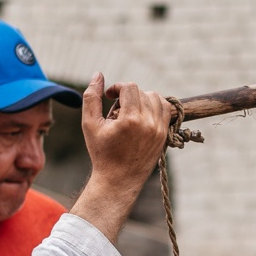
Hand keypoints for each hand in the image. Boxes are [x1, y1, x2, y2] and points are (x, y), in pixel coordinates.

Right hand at [72, 74, 170, 242]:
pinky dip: (155, 107)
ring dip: (142, 100)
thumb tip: (98, 75)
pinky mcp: (165, 135)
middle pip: (143, 92)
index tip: (109, 97)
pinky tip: (141, 116)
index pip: (130, 87)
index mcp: (131, 120)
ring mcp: (160, 130)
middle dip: (128, 96)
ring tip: (129, 114)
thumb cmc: (101, 153)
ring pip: (156, 98)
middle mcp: (149, 123)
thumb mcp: (90, 124)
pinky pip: (166, 110)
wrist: (119, 180)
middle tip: (116, 112)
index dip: (118, 88)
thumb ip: (91, 97)